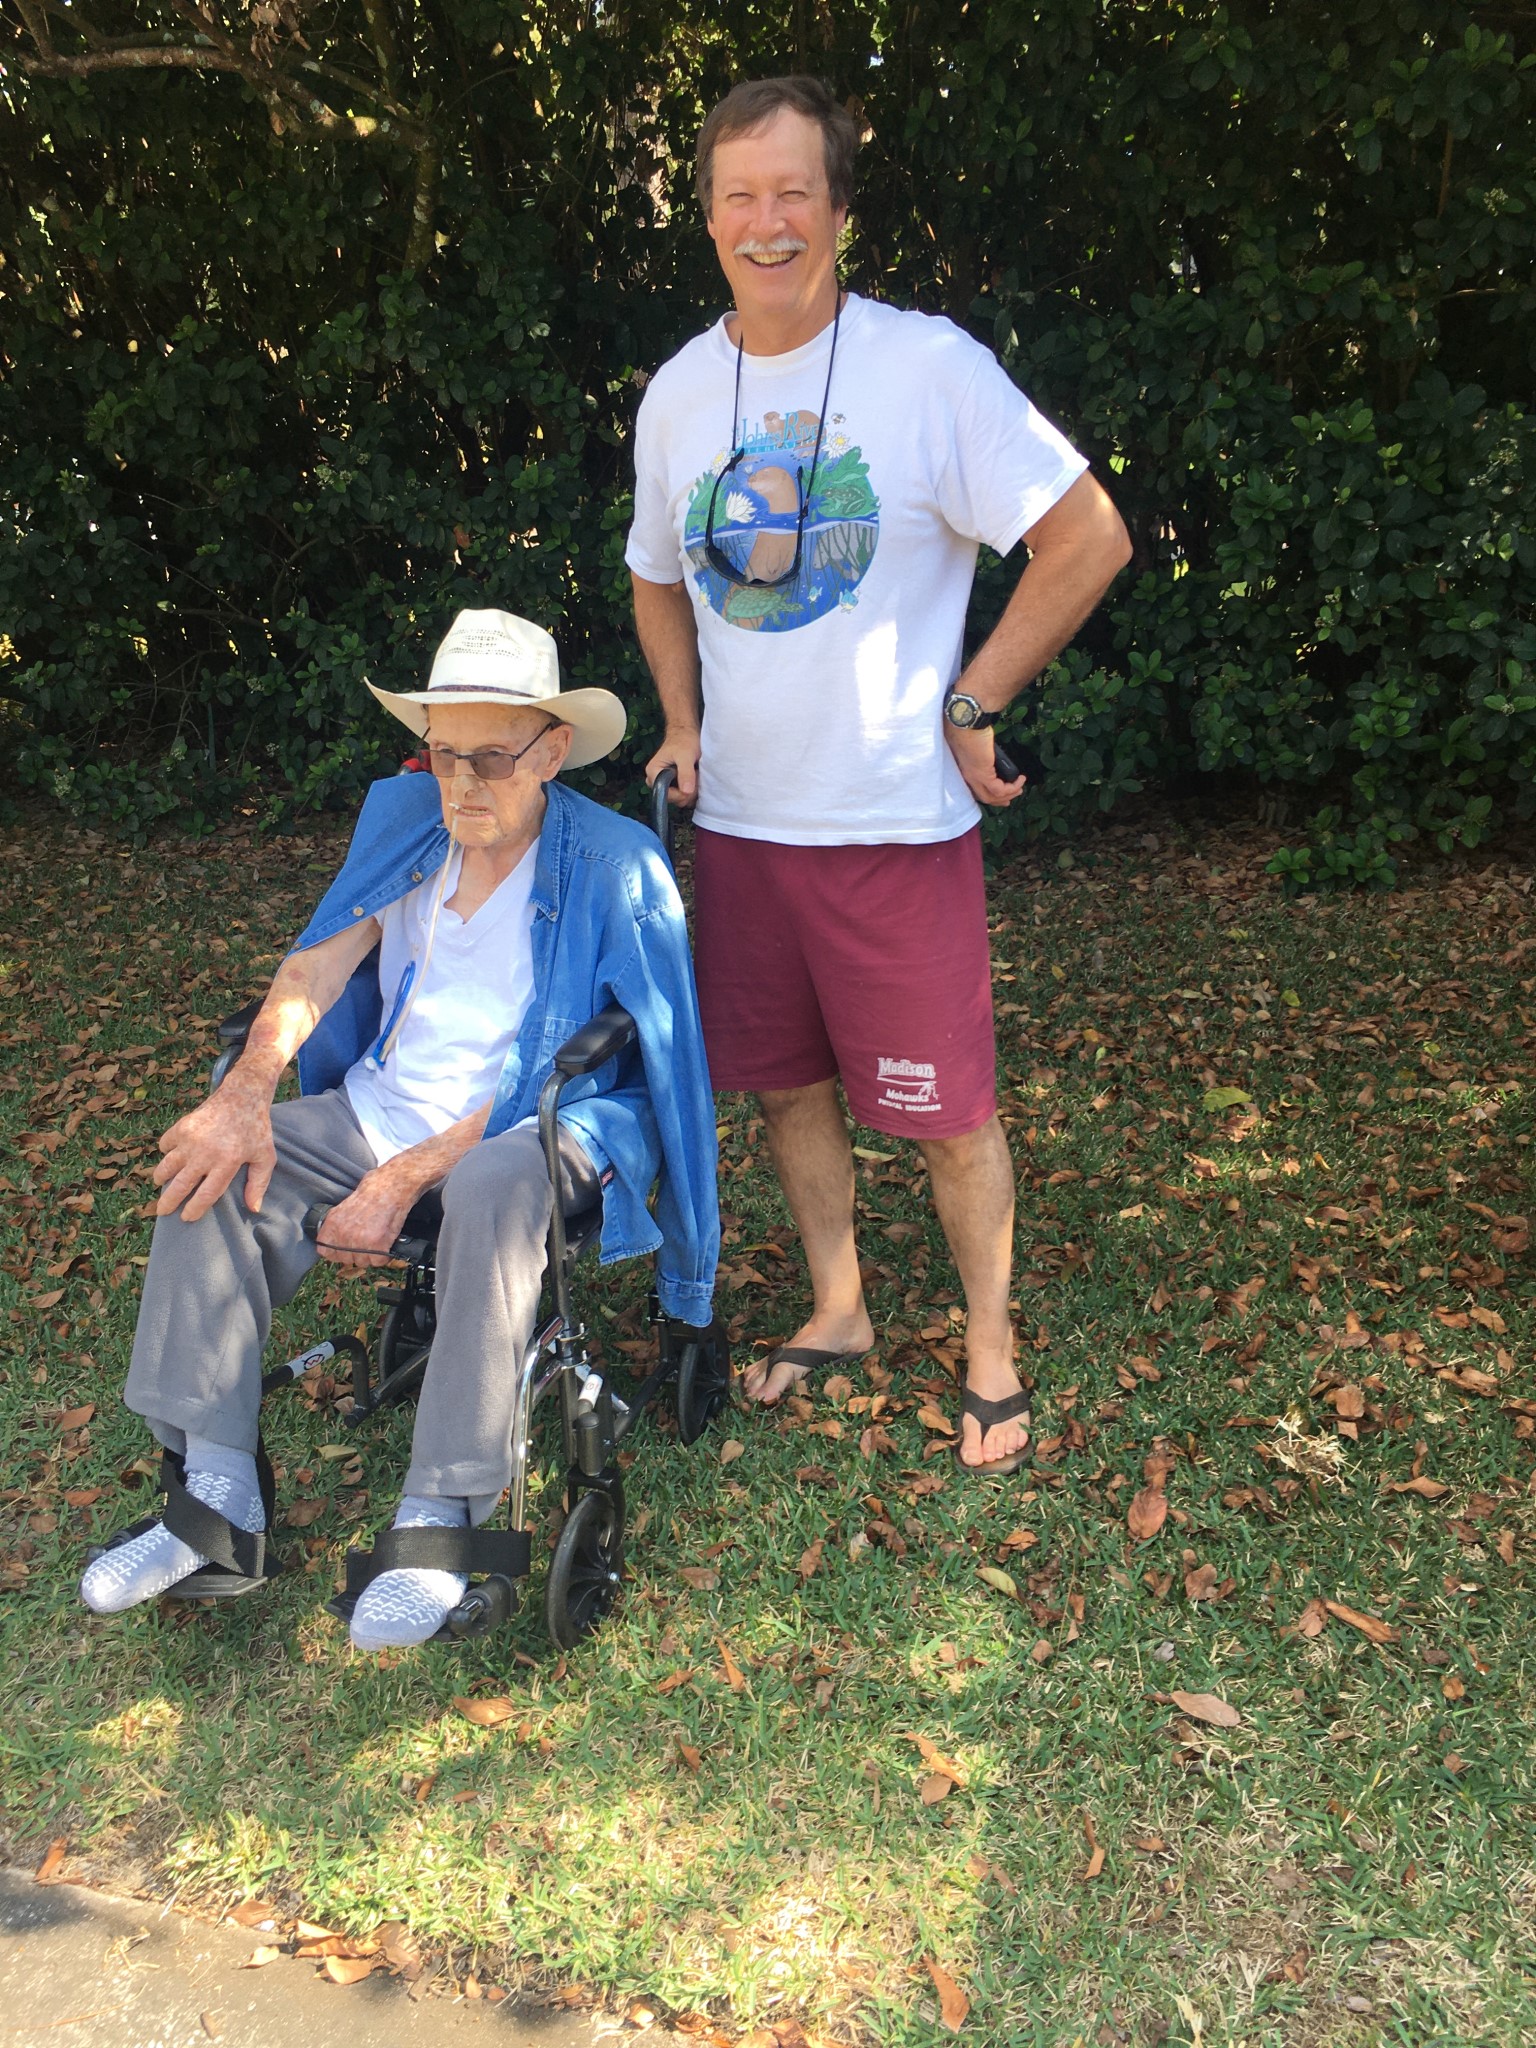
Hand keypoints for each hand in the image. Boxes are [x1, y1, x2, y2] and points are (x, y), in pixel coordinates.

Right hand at [153, 1075, 276, 1222]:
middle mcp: (206, 1153)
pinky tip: (171, 1156)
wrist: (243, 1096)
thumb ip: (259, 1183)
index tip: (187, 1217)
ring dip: (161, 1178)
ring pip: (167, 1166)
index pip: (205, 1195)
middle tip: (163, 1211)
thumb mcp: (265, 1157)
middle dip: (169, 1202)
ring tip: (162, 1184)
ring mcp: (191, 1139)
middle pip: (180, 1186)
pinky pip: (165, 1144)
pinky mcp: (182, 1126)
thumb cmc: (256, 1130)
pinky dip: (165, 1152)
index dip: (194, 1209)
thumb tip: (254, 1209)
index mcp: (227, 1163)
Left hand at [315, 1169, 417, 1270]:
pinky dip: (385, 1254)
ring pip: (363, 1262)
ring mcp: (361, 1242)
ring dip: (372, 1254)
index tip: (346, 1247)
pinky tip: (386, 1241)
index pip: (325, 1251)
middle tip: (367, 1239)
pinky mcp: (378, 1246)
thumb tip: (335, 1241)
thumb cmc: (372, 1191)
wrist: (392, 1186)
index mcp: (333, 1224)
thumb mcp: (344, 1206)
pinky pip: (379, 1261)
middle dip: (357, 1252)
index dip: (337, 1251)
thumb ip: (337, 1226)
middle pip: (346, 1259)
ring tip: (378, 1238)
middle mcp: (344, 1235)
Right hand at [646, 726, 700, 804]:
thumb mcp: (686, 755)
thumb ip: (686, 773)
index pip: (665, 794)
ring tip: (694, 773)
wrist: (687, 733)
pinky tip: (695, 777)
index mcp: (653, 772)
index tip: (691, 784)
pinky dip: (692, 789)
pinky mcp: (673, 784)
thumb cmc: (684, 740)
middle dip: (686, 791)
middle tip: (694, 774)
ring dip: (691, 790)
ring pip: (679, 799)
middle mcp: (655, 779)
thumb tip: (686, 792)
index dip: (680, 793)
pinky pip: (683, 795)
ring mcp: (664, 783)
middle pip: (672, 799)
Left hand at [945, 722, 1026, 805]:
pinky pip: (999, 789)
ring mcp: (974, 777)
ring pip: (992, 796)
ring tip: (1020, 788)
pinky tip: (1020, 780)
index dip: (990, 795)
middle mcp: (968, 777)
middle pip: (985, 797)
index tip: (1002, 796)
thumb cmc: (970, 727)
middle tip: (1015, 794)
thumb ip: (983, 753)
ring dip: (1009, 795)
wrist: (967, 721)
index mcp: (965, 770)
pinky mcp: (983, 774)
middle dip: (1001, 800)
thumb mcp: (977, 744)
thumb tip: (992, 753)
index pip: (977, 790)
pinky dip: (1012, 787)